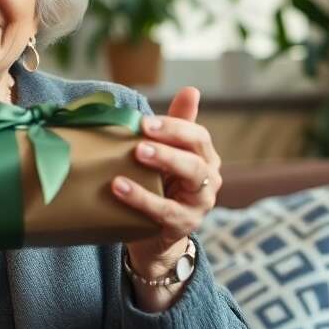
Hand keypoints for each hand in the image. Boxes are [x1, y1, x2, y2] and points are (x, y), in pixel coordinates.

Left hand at [112, 87, 221, 278]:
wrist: (154, 238)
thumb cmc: (160, 190)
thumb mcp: (166, 156)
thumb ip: (176, 125)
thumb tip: (191, 89)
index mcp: (205, 158)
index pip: (197, 136)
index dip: (174, 126)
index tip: (145, 121)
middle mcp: (209, 179)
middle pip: (197, 154)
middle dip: (171, 139)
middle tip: (142, 131)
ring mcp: (199, 204)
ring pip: (192, 178)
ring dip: (164, 161)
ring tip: (136, 152)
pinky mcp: (183, 225)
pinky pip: (165, 210)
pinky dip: (142, 198)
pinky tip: (119, 186)